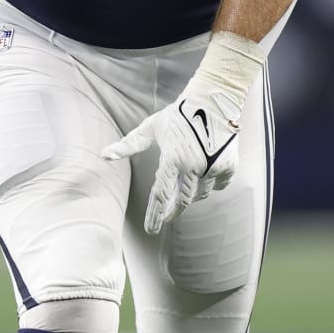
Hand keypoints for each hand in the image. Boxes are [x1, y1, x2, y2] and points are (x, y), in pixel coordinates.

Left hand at [102, 85, 244, 234]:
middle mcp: (194, 166)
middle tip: (166, 218)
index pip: (161, 194)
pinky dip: (210, 185)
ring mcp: (213, 167)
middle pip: (182, 201)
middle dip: (173, 213)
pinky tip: (206, 174)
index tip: (152, 230)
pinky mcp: (229, 166)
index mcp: (173, 158)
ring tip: (186, 182)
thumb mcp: (150, 128)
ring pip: (200, 194)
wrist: (212, 102)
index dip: (156, 215)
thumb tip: (104, 154)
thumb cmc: (177, 115)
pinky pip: (218, 186)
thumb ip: (129, 145)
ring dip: (192, 194)